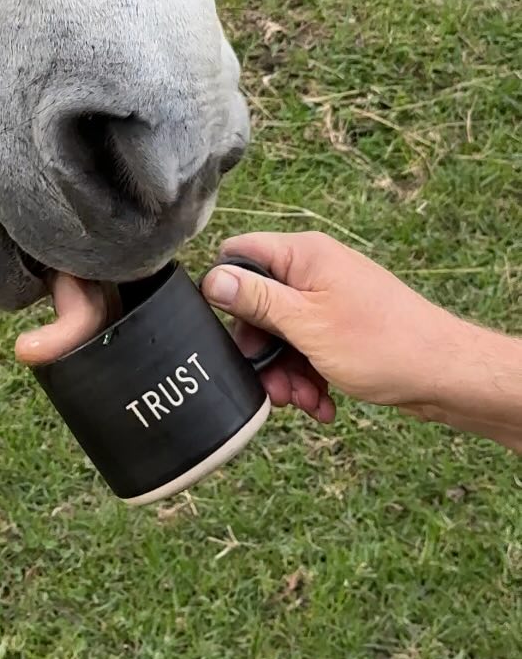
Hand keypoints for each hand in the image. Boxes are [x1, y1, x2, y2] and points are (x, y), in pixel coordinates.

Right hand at [201, 231, 458, 422]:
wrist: (446, 375)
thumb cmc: (383, 345)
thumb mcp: (306, 325)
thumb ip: (257, 300)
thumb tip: (213, 278)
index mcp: (304, 254)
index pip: (240, 254)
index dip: (228, 292)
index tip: (235, 333)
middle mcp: (315, 270)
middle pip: (259, 304)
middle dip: (262, 351)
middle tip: (274, 386)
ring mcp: (331, 298)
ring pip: (284, 333)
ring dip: (287, 372)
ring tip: (305, 403)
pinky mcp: (343, 327)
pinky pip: (309, 348)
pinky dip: (310, 376)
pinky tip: (322, 404)